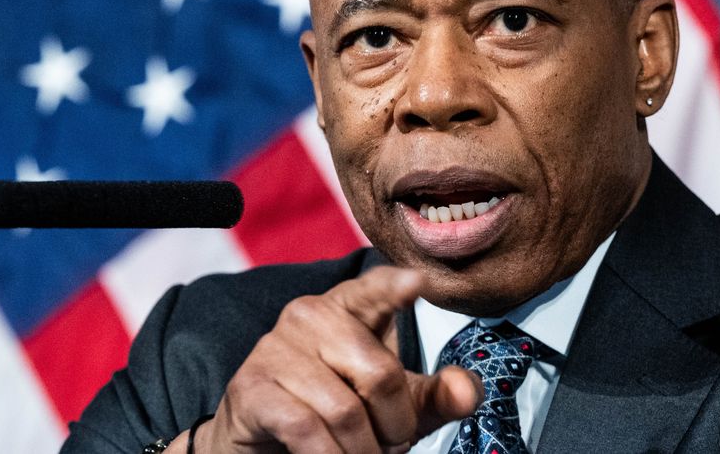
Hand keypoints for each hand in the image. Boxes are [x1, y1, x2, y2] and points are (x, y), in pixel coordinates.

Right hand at [185, 266, 481, 452]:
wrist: (265, 440)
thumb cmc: (339, 410)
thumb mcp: (396, 403)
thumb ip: (436, 396)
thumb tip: (467, 392)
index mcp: (351, 306)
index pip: (375, 287)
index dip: (395, 286)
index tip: (418, 282)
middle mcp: (311, 314)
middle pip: (381, 373)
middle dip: (397, 424)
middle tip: (394, 444)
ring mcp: (276, 347)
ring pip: (346, 410)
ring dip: (364, 450)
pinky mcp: (252, 386)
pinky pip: (306, 429)